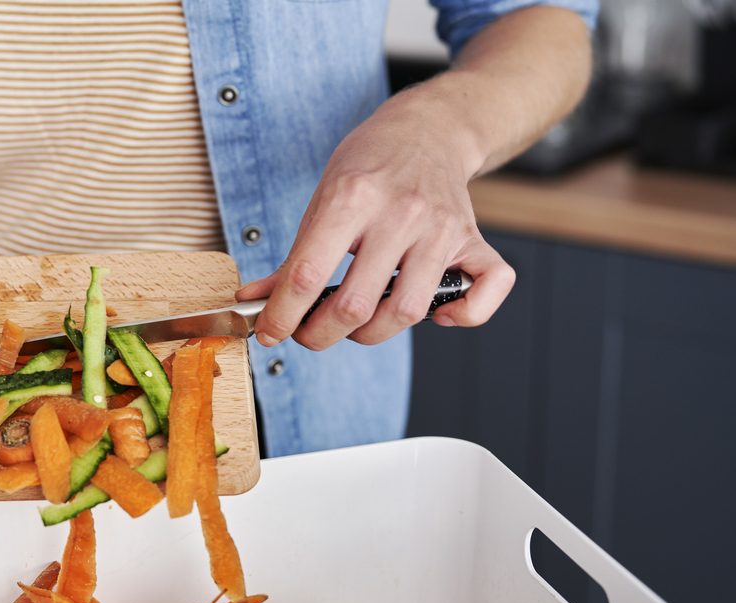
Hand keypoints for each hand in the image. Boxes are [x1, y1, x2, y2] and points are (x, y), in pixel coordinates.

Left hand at [236, 91, 514, 348]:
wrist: (428, 129)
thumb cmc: (371, 165)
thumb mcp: (321, 199)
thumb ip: (292, 257)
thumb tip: (256, 302)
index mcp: (352, 197)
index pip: (308, 274)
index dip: (282, 315)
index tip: (270, 332)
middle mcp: (400, 213)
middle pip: (356, 305)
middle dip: (320, 334)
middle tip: (309, 331)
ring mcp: (441, 228)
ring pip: (407, 311)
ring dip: (372, 334)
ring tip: (354, 323)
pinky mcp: (474, 240)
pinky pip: (487, 291)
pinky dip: (464, 316)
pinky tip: (435, 314)